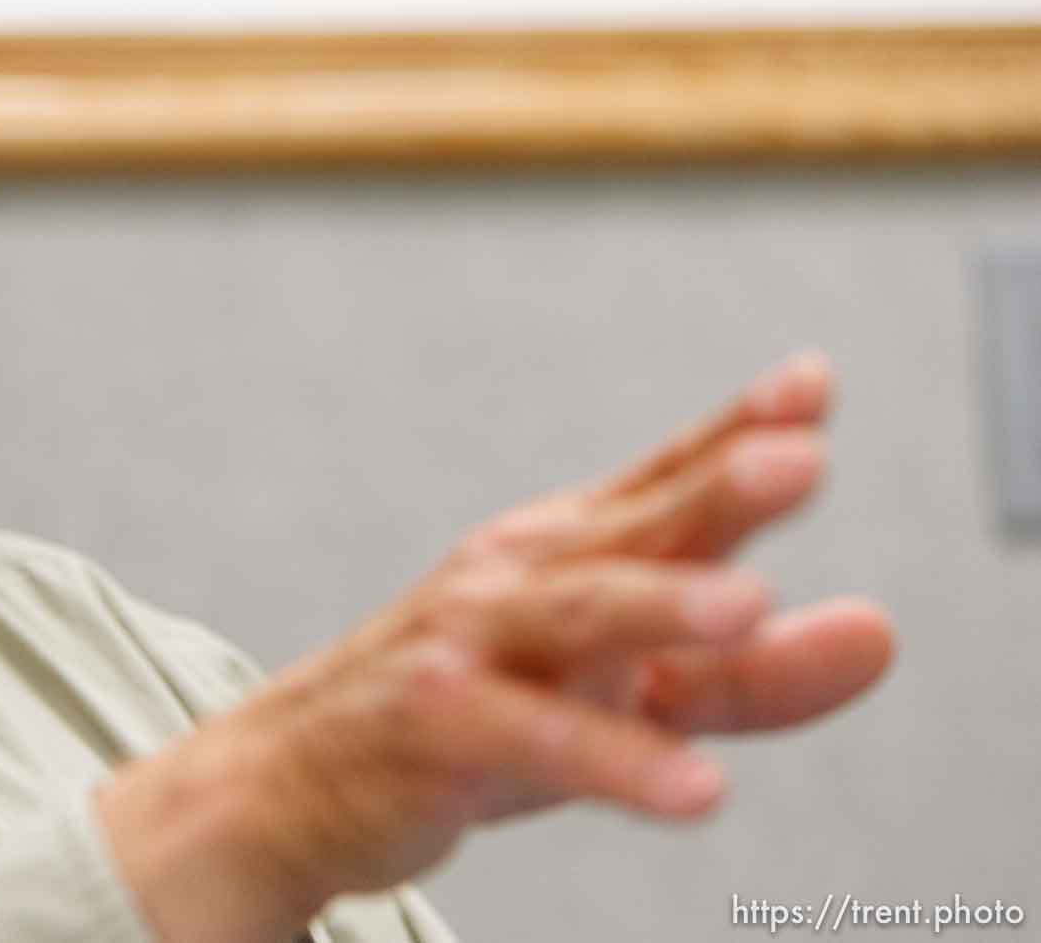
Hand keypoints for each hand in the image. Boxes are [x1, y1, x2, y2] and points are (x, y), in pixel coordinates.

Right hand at [98, 353, 894, 942]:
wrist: (293, 777)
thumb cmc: (473, 715)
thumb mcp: (622, 695)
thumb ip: (749, 674)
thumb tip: (880, 632)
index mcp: (565, 550)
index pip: (664, 479)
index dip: (737, 428)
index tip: (814, 387)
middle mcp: (520, 577)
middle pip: (631, 527)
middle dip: (714, 488)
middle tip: (801, 457)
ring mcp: (470, 643)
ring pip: (575, 616)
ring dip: (658, 605)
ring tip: (746, 606)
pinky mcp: (436, 725)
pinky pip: (536, 741)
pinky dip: (613, 760)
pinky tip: (692, 787)